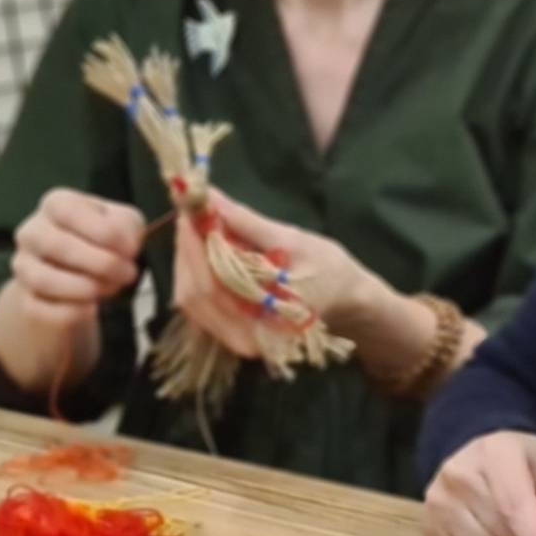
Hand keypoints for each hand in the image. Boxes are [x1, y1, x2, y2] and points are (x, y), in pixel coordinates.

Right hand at [0, 189, 145, 388]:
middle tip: (128, 274)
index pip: (70, 211)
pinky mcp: (27, 299)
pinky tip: (93, 306)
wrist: (85, 276)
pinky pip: (44, 309)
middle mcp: (32, 232)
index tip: (132, 250)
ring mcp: (24, 266)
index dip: (105, 232)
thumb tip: (125, 247)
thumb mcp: (125, 223)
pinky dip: (74, 311)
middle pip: (57, 246)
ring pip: (44, 280)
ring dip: (86, 288)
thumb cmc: (105, 240)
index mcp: (56, 204)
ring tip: (112, 289)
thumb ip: (127, 227)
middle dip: (101, 263)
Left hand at [170, 192, 381, 356]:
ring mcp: (233, 338)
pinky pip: (198, 301)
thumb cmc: (330, 271)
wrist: (348, 300)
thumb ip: (247, 223)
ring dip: (188, 259)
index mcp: (264, 324)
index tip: (188, 210)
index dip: (193, 245)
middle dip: (187, 250)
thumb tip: (208, 196)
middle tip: (191, 214)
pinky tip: (203, 250)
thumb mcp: (295, 242)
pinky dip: (196, 272)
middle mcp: (243, 339)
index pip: (209, 285)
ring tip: (198, 228)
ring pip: (189, 297)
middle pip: (193, 293)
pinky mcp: (227, 331)